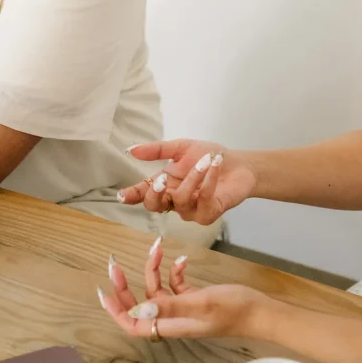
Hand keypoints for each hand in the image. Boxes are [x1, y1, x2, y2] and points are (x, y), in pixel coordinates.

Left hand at [98, 238, 266, 338]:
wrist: (260, 311)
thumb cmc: (234, 309)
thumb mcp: (201, 303)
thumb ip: (170, 306)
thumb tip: (137, 311)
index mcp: (172, 325)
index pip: (134, 325)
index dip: (116, 312)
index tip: (103, 291)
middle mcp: (174, 319)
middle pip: (140, 306)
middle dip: (126, 285)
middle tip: (114, 263)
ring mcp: (184, 309)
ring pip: (157, 290)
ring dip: (154, 269)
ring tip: (157, 246)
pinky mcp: (195, 300)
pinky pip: (175, 285)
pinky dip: (175, 271)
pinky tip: (182, 259)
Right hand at [117, 139, 257, 224]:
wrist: (239, 164)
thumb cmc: (208, 156)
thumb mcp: (181, 148)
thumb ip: (157, 150)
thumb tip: (131, 149)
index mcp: (165, 185)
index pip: (143, 194)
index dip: (132, 196)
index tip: (122, 195)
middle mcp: (175, 201)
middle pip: (155, 206)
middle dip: (154, 193)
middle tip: (160, 178)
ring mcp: (191, 210)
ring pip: (181, 200)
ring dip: (193, 177)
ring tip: (205, 160)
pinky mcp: (209, 214)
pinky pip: (203, 200)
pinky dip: (209, 180)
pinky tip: (215, 164)